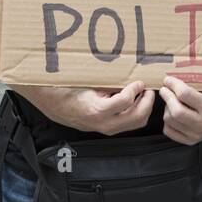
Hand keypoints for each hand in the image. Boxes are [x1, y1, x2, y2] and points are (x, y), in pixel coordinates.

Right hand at [21, 80, 153, 134]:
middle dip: (147, 102)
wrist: (53, 104)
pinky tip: (134, 100)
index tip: (138, 81)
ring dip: (144, 108)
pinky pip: (128, 124)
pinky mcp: (107, 128)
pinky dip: (136, 112)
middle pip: (137, 117)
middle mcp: (103, 123)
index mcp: (96, 110)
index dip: (135, 89)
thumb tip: (128, 73)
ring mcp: (106, 128)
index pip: (125, 101)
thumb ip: (108, 82)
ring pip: (135, 123)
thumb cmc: (68, 89)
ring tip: (143, 94)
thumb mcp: (87, 82)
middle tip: (148, 88)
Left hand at [159, 76, 201, 144]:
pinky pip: (169, 132)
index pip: (184, 94)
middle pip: (175, 111)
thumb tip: (173, 77)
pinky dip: (167, 121)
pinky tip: (172, 113)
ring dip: (167, 108)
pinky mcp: (192, 140)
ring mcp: (198, 134)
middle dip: (167, 97)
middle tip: (165, 89)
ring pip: (170, 121)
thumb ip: (194, 82)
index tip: (168, 79)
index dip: (173, 84)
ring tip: (171, 100)